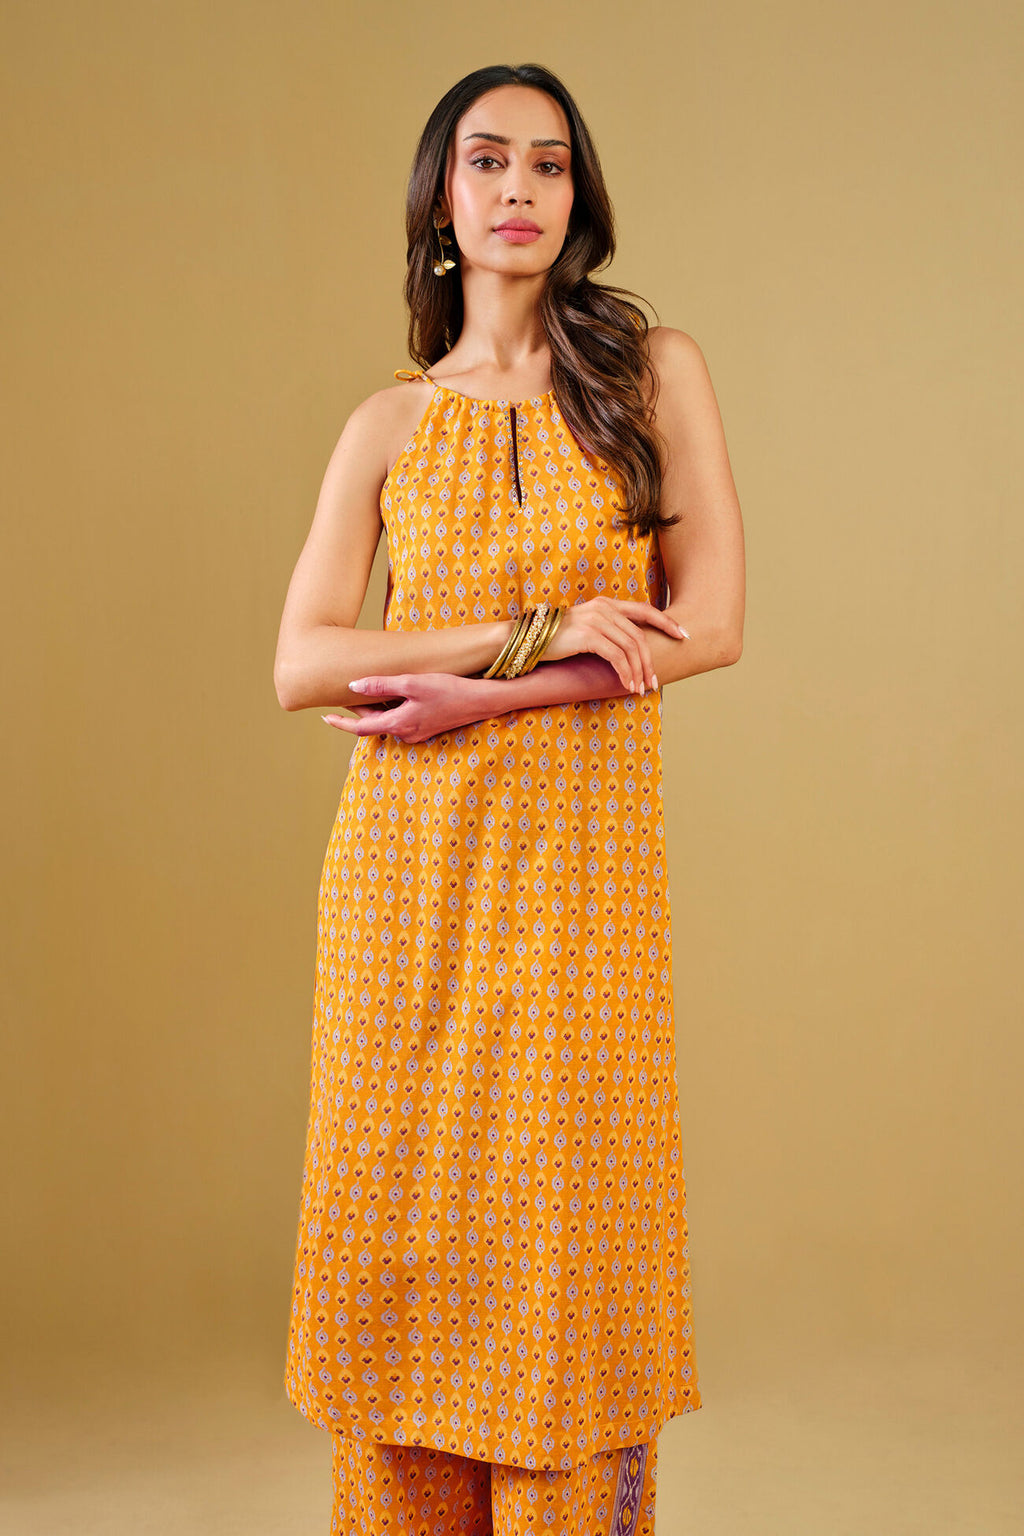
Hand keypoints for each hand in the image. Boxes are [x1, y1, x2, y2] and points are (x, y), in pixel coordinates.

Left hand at [321, 673, 489, 743]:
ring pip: (388, 720)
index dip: (340, 723)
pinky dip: (392, 708)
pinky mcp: (427, 727)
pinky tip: (393, 693)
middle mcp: (406, 733)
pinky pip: (401, 719)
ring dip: (375, 708)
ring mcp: (417, 732)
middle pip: (373, 723)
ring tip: (365, 690)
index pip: (360, 728)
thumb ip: (381, 685)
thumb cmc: (448, 690)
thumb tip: (353, 686)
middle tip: (343, 694)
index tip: (325, 717)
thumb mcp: (411, 683)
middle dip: (357, 711)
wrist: (481, 700)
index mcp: (398, 724)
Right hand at [543, 597, 687, 692]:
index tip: (683, 635)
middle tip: (654, 681)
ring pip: (630, 648)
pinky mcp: (588, 636)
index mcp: (607, 603)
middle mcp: (604, 608)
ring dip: (638, 672)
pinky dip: (625, 673)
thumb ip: (608, 631)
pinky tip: (627, 685)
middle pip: (639, 636)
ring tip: (640, 688)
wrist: (529, 639)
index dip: (666, 623)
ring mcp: (596, 620)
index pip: (645, 610)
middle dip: (650, 661)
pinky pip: (616, 657)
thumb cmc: (558, 639)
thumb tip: (631, 652)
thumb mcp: (587, 629)